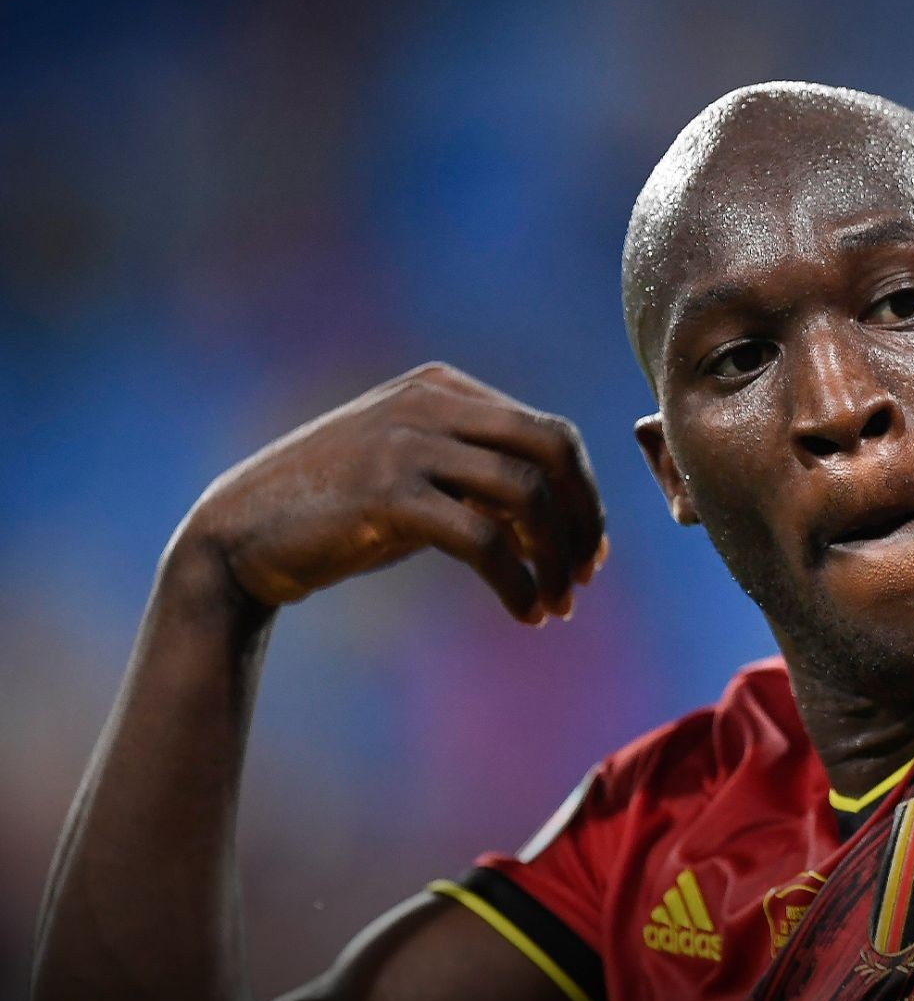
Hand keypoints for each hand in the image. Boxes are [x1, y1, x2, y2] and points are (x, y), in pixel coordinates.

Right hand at [174, 362, 607, 624]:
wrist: (236, 536)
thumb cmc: (338, 513)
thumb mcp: (417, 474)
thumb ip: (482, 477)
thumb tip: (565, 521)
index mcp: (443, 387)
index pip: (549, 433)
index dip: (584, 495)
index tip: (589, 551)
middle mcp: (430, 402)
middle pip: (553, 451)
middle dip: (581, 520)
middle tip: (584, 577)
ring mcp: (407, 444)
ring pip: (527, 495)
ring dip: (554, 560)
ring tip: (555, 606)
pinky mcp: (387, 496)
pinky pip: (485, 540)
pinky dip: (517, 582)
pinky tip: (524, 613)